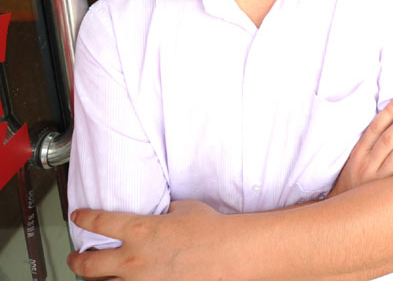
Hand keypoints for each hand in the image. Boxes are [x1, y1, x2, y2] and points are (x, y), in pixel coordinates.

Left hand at [67, 200, 228, 280]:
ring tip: (94, 275)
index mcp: (140, 230)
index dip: (84, 218)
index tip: (79, 217)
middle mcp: (133, 258)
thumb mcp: (183, 209)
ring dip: (94, 279)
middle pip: (87, 264)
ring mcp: (141, 280)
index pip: (99, 222)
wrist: (228, 253)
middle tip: (75, 257)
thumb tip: (159, 214)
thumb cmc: (211, 229)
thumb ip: (163, 212)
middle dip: (75, 260)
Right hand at [328, 94, 392, 197]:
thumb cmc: (355, 180)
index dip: (388, 112)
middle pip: (387, 140)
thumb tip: (390, 118)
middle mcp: (366, 166)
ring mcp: (377, 181)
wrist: (343, 213)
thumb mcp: (356, 159)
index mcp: (358, 155)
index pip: (374, 129)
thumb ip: (371, 142)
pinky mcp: (387, 194)